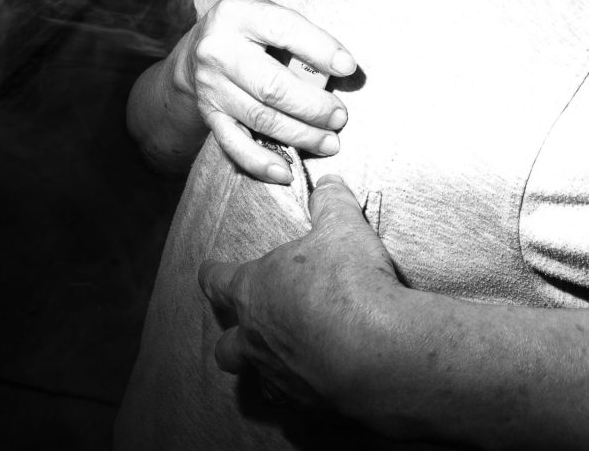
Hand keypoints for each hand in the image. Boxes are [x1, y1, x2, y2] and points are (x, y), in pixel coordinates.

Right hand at [173, 0, 356, 183]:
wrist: (199, 48)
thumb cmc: (250, 27)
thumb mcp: (267, 11)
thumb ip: (297, 32)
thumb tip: (340, 67)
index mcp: (238, 14)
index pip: (284, 30)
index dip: (319, 50)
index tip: (348, 67)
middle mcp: (219, 50)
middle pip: (272, 86)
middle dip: (313, 106)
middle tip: (341, 116)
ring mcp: (211, 86)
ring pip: (260, 118)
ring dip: (300, 135)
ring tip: (330, 141)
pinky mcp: (208, 115)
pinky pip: (235, 145)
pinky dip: (262, 162)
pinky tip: (287, 172)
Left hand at [199, 176, 403, 418]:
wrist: (379, 350)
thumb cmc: (349, 282)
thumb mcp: (343, 226)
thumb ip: (331, 201)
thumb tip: (328, 183)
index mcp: (254, 290)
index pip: (217, 280)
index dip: (212, 273)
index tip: (208, 270)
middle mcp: (257, 338)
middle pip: (227, 344)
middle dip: (233, 334)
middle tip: (250, 322)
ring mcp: (279, 375)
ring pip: (255, 376)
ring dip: (263, 365)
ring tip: (282, 354)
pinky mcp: (307, 404)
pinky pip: (291, 399)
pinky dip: (299, 387)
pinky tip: (317, 376)